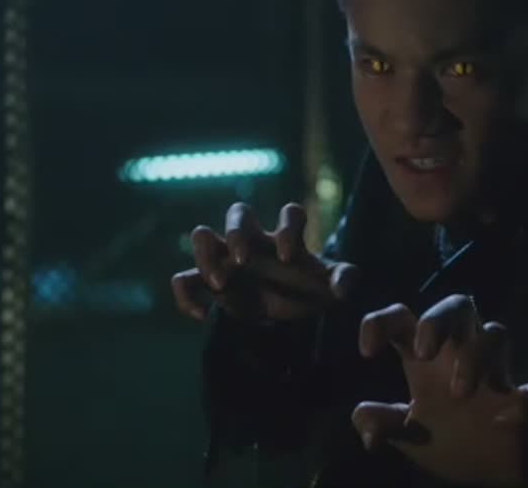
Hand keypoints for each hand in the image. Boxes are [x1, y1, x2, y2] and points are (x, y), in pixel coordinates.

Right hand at [170, 202, 357, 321]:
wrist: (287, 312)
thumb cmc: (308, 291)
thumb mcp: (330, 288)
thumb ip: (343, 280)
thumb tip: (343, 287)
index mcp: (287, 236)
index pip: (290, 215)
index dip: (288, 229)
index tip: (289, 258)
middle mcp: (255, 240)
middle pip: (238, 212)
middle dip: (238, 232)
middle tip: (243, 261)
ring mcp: (228, 258)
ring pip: (202, 235)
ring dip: (205, 255)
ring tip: (219, 284)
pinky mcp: (209, 283)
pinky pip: (184, 278)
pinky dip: (186, 294)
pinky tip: (202, 315)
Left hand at [352, 295, 527, 486]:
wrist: (491, 467)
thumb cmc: (444, 436)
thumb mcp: (408, 434)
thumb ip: (386, 424)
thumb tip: (364, 425)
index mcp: (425, 356)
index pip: (402, 318)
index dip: (381, 323)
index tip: (366, 352)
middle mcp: (461, 352)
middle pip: (456, 305)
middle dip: (438, 320)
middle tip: (423, 353)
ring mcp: (496, 371)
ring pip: (496, 333)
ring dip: (478, 356)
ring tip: (461, 393)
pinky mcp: (526, 400)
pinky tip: (515, 411)